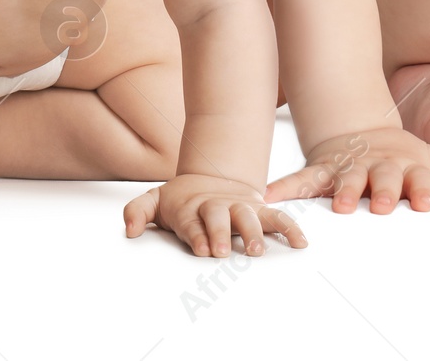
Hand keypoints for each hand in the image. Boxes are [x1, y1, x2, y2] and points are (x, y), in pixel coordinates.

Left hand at [124, 173, 307, 256]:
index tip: (202, 249)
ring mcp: (240, 207)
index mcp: (191, 207)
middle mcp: (217, 206)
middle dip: (221, 234)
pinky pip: (277, 217)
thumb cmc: (181, 200)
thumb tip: (129, 230)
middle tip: (222, 253)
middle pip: (220, 218)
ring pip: (249, 216)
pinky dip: (290, 228)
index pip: (193, 222)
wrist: (211, 178)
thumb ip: (137, 212)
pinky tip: (300, 243)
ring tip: (256, 251)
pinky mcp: (259, 210)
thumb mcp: (154, 200)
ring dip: (253, 232)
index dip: (197, 235)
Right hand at [264, 127, 429, 213]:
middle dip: (383, 192)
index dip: (422, 190)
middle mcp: (377, 166)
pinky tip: (270, 196)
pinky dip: (286, 187)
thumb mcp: (428, 157)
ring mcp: (349, 167)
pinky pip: (302, 179)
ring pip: (346, 179)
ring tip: (341, 206)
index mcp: (405, 166)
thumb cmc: (398, 155)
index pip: (418, 178)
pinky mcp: (323, 169)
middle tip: (383, 206)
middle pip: (382, 179)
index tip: (425, 204)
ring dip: (344, 191)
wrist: (359, 130)